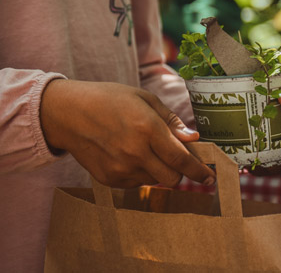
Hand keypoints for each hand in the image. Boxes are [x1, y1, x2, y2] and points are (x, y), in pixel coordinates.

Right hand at [40, 79, 215, 187]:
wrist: (67, 113)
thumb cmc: (109, 99)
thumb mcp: (144, 99)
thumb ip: (171, 122)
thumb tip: (194, 139)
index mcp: (147, 129)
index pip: (182, 160)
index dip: (200, 171)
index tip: (211, 178)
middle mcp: (135, 152)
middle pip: (172, 179)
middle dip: (180, 171)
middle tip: (174, 157)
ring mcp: (121, 169)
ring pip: (155, 181)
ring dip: (159, 170)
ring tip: (143, 148)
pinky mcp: (109, 179)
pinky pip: (137, 183)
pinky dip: (140, 173)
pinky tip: (128, 154)